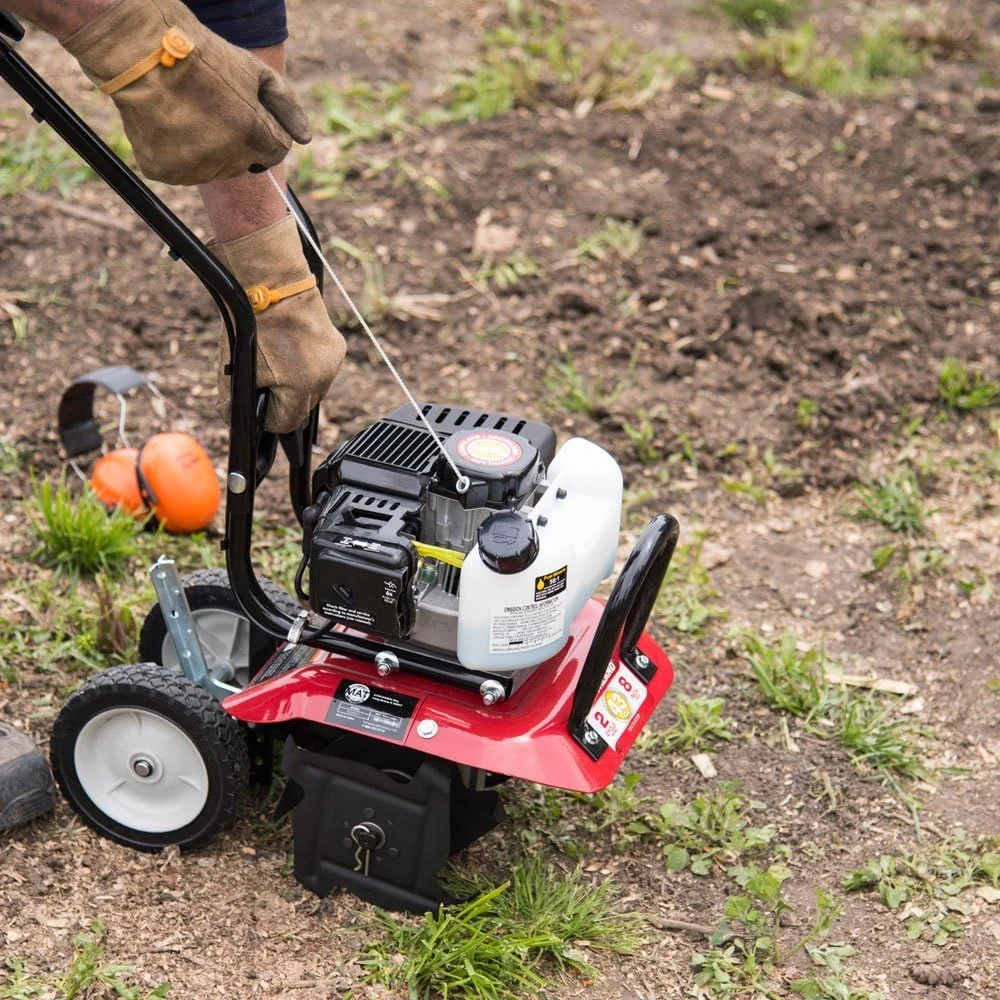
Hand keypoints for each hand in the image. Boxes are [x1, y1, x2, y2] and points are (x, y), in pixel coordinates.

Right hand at [62, 0, 310, 184]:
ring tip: (188, 114)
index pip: (276, 152)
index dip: (263, 131)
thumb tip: (305, 138)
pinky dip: (176, 154)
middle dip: (236, 142)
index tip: (243, 112)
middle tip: (211, 109)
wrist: (142, 52)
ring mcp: (194, 167)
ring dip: (207, 150)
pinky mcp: (164, 171)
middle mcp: (226, 158)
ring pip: (213, 170)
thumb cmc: (203, 57)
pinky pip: (180, 171)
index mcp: (252, 134)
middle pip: (245, 164)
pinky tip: (169, 125)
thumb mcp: (254, 71)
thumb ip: (286, 106)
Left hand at [212, 216, 345, 433]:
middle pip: (302, 409)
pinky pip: (322, 371)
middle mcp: (323, 378)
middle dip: (283, 401)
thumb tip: (234, 418)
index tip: (258, 404)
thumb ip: (235, 400)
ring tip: (279, 362)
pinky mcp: (337, 347)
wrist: (272, 282)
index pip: (286, 424)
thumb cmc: (252, 322)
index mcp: (301, 386)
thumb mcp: (236, 366)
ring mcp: (333, 362)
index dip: (268, 418)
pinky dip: (307, 368)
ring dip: (297, 386)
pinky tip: (292, 351)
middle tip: (265, 380)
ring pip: (314, 391)